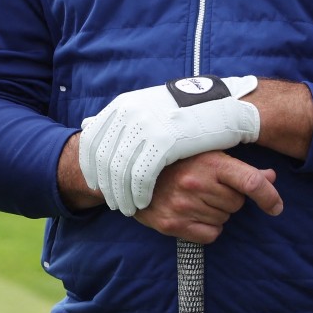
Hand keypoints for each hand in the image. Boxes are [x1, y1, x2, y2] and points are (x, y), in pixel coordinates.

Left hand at [79, 76, 260, 214]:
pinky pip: (142, 175)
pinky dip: (138, 193)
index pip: (92, 139)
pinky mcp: (164, 142)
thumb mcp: (148, 104)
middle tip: (111, 201)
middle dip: (105, 183)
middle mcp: (130, 114)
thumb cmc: (187, 109)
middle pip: (104, 158)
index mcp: (124, 105)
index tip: (94, 181)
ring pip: (120, 169)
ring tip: (126, 207)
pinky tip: (142, 203)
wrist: (224, 105)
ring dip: (120, 193)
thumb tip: (87, 123)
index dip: (90, 164)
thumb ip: (121, 117)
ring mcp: (146, 127)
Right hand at [135, 151, 282, 244]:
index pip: (251, 182)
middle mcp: (196, 184)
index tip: (276, 207)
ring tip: (195, 199)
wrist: (131, 172)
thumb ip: (241, 169)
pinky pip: (210, 235)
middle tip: (208, 188)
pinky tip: (192, 214)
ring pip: (224, 219)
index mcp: (209, 163)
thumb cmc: (175, 162)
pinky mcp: (172, 224)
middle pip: (237, 204)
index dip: (269, 197)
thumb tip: (271, 177)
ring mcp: (183, 206)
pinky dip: (207, 228)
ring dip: (216, 213)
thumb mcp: (207, 155)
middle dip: (229, 198)